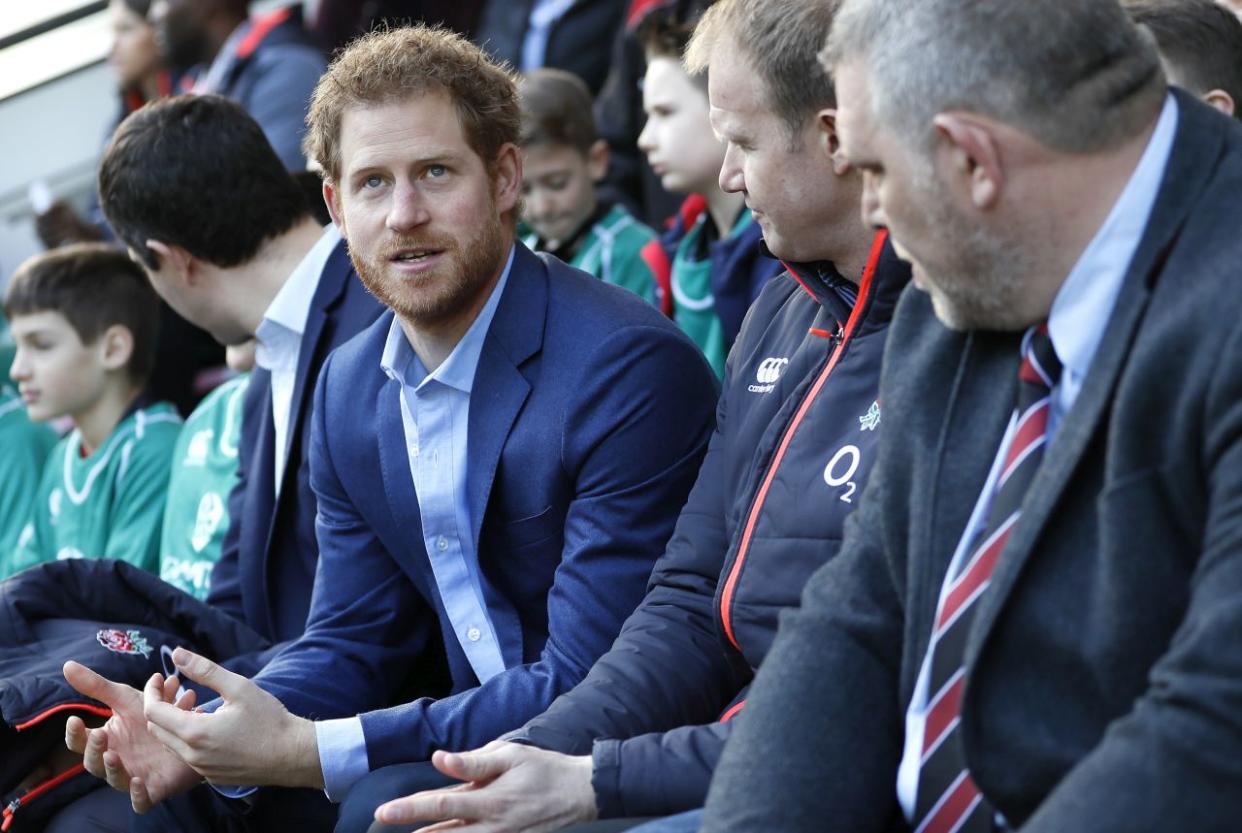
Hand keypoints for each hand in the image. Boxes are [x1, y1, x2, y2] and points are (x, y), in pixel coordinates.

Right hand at [63, 661, 200, 812]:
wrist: (191, 730)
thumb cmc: (152, 716)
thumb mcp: (127, 697)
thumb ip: (98, 686)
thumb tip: (66, 665)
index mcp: (105, 740)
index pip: (79, 741)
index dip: (74, 734)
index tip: (75, 719)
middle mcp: (114, 760)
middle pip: (93, 762)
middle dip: (93, 750)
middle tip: (101, 735)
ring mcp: (132, 776)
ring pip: (114, 780)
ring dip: (111, 769)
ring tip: (114, 755)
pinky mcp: (153, 789)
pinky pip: (141, 802)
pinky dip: (137, 796)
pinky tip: (137, 782)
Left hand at [141, 647, 322, 788]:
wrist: (292, 755)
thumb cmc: (269, 720)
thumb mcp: (239, 687)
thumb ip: (205, 670)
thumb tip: (177, 654)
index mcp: (195, 732)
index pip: (153, 712)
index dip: (151, 691)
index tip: (159, 677)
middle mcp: (192, 755)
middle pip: (157, 729)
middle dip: (160, 705)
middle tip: (174, 687)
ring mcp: (201, 769)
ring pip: (171, 743)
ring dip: (174, 722)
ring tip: (193, 702)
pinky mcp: (211, 776)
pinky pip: (188, 755)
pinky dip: (188, 737)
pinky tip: (208, 723)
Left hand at [375, 742, 596, 832]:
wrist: (580, 793)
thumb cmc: (544, 769)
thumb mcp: (509, 756)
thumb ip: (473, 762)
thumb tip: (440, 760)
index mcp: (489, 800)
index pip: (440, 805)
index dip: (409, 809)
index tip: (383, 812)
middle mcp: (492, 827)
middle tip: (385, 827)